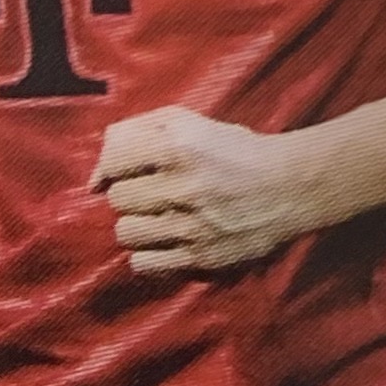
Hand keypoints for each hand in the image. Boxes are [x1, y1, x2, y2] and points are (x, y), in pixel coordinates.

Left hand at [91, 108, 329, 276]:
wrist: (290, 185)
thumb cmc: (233, 150)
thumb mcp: (189, 122)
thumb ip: (135, 131)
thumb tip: (95, 175)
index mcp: (180, 146)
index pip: (113, 163)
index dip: (115, 168)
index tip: (129, 171)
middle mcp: (185, 186)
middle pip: (118, 199)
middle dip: (130, 195)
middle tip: (152, 193)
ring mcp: (193, 225)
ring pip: (126, 232)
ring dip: (136, 224)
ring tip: (157, 217)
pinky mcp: (202, 255)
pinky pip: (143, 263)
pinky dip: (146, 253)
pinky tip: (163, 241)